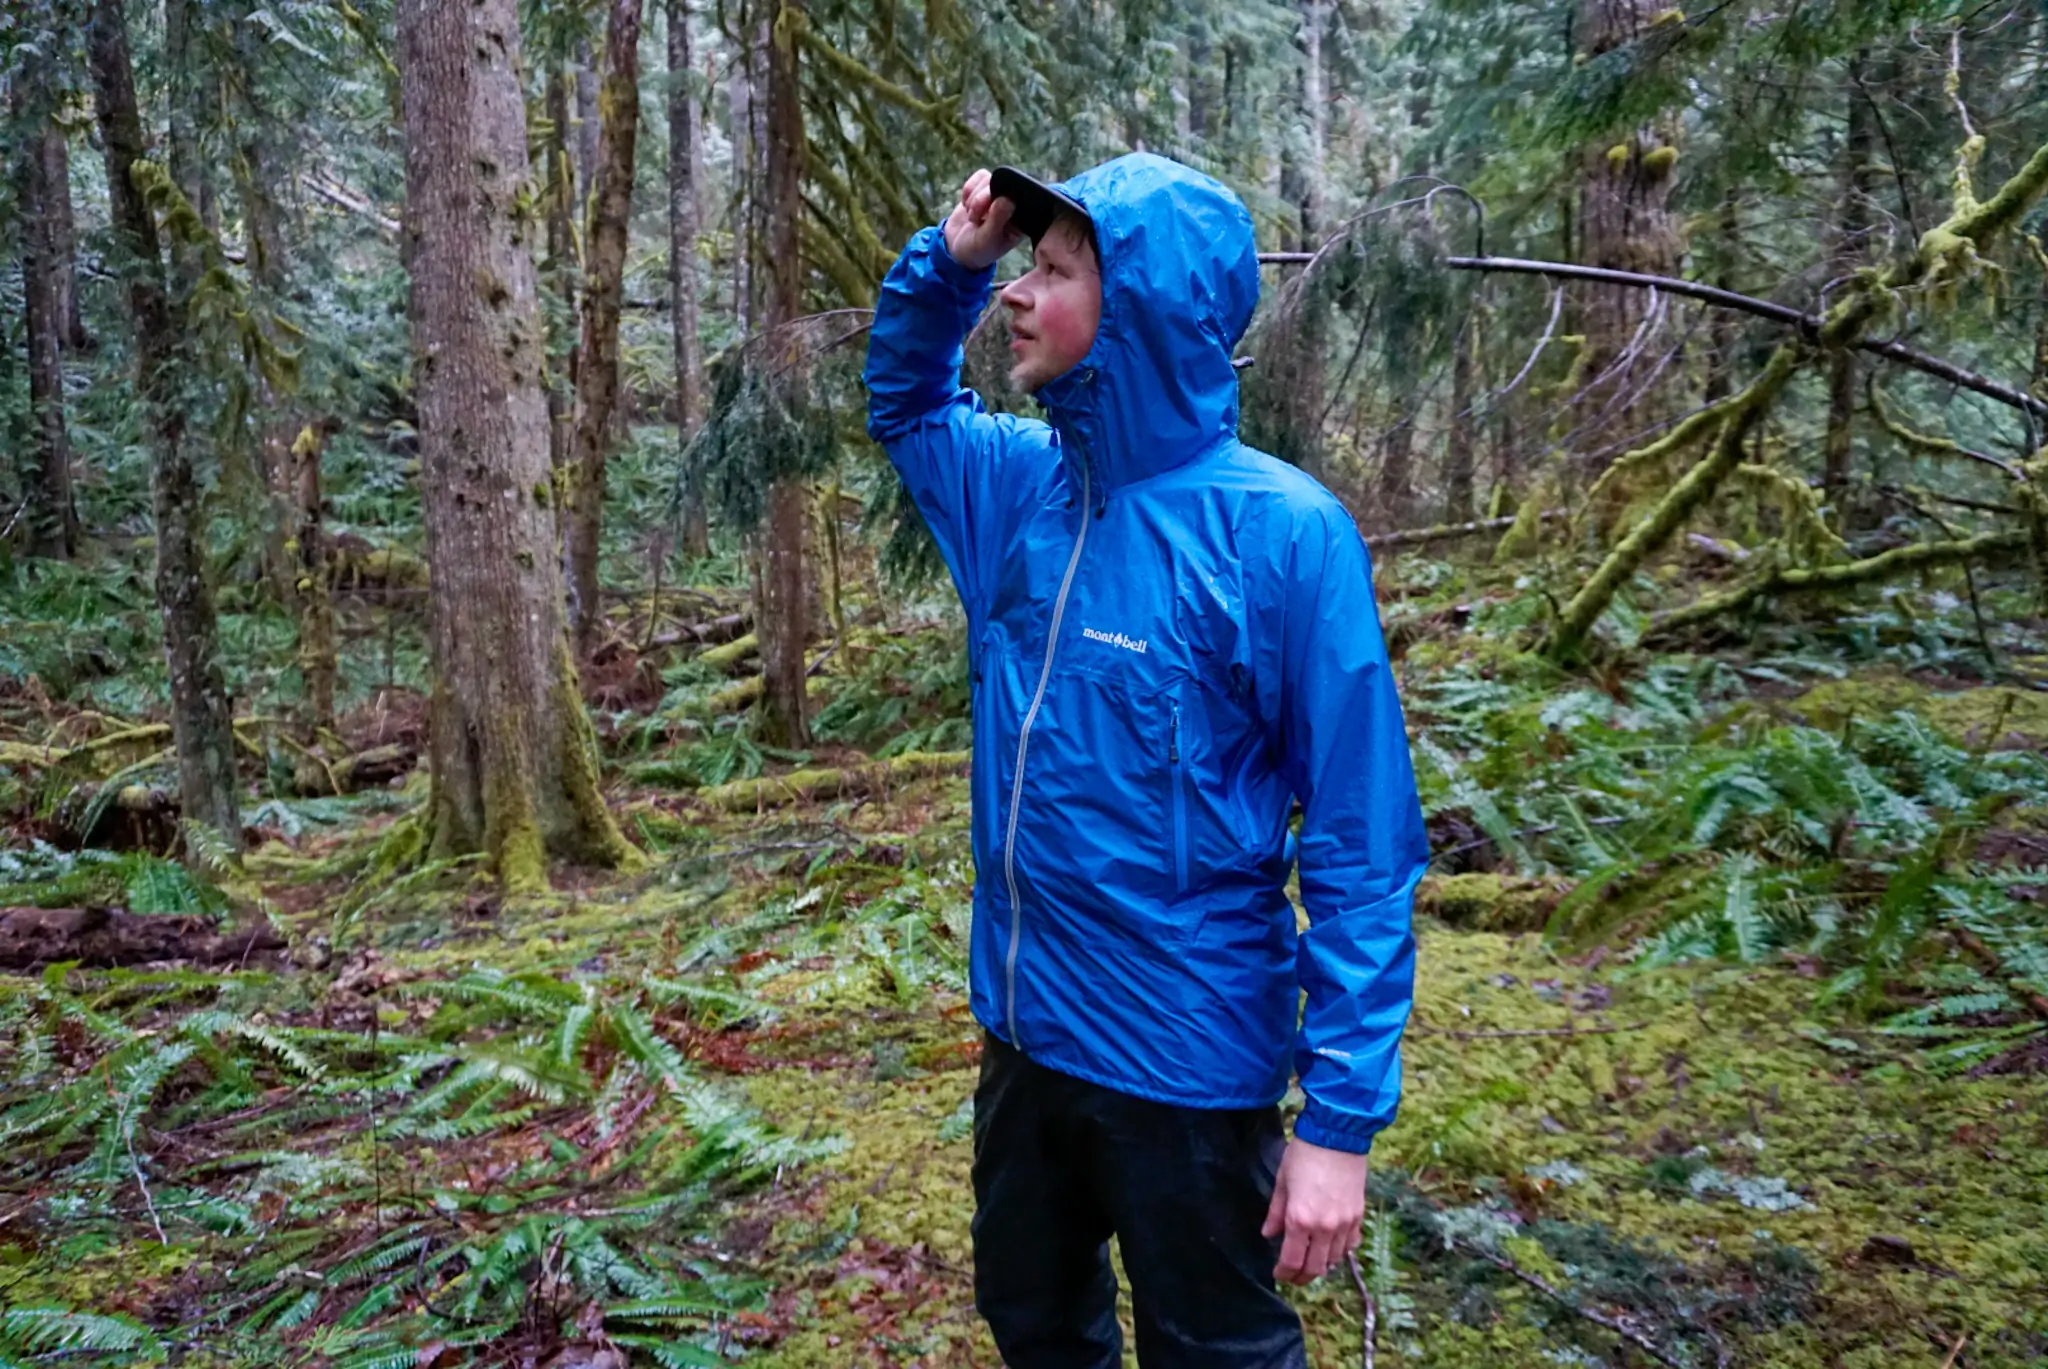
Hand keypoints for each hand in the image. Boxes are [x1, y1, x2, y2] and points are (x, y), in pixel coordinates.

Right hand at [943, 168, 1022, 271]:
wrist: (958, 248)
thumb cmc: (977, 249)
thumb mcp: (986, 240)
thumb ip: (997, 220)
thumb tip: (1007, 198)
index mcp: (1021, 220)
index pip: (1021, 199)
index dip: (1002, 201)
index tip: (987, 213)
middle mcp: (1013, 204)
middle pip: (1002, 185)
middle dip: (982, 199)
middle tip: (975, 219)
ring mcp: (999, 194)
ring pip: (989, 179)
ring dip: (974, 197)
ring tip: (972, 217)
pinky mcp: (985, 187)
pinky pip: (979, 176)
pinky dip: (969, 190)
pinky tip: (967, 206)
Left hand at [1261, 1138, 1366, 1285]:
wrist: (1337, 1136)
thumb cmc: (1304, 1154)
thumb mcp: (1282, 1182)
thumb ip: (1276, 1213)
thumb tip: (1268, 1234)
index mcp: (1300, 1220)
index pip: (1292, 1261)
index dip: (1284, 1273)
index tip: (1278, 1273)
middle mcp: (1324, 1228)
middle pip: (1315, 1268)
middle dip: (1301, 1277)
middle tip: (1293, 1276)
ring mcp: (1344, 1224)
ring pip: (1334, 1260)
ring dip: (1321, 1265)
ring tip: (1310, 1261)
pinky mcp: (1358, 1216)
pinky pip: (1350, 1245)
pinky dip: (1339, 1251)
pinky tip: (1330, 1247)